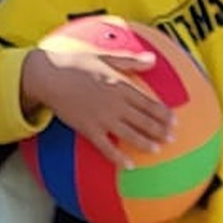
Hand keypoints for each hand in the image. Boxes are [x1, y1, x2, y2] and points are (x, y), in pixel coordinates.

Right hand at [25, 38, 173, 150]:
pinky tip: (129, 166)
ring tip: (156, 150)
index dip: (164, 114)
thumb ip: (130, 61)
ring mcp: (102, 117)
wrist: (48, 74)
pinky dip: (118, 157)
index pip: (149, 103)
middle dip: (160, 131)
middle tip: (173, 139)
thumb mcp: (105, 57)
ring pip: (130, 134)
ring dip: (145, 143)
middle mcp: (115, 104)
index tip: (175, 122)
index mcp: (121, 86)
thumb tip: (153, 59)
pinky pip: (106, 147)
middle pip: (143, 121)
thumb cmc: (76, 63)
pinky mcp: (88, 128)